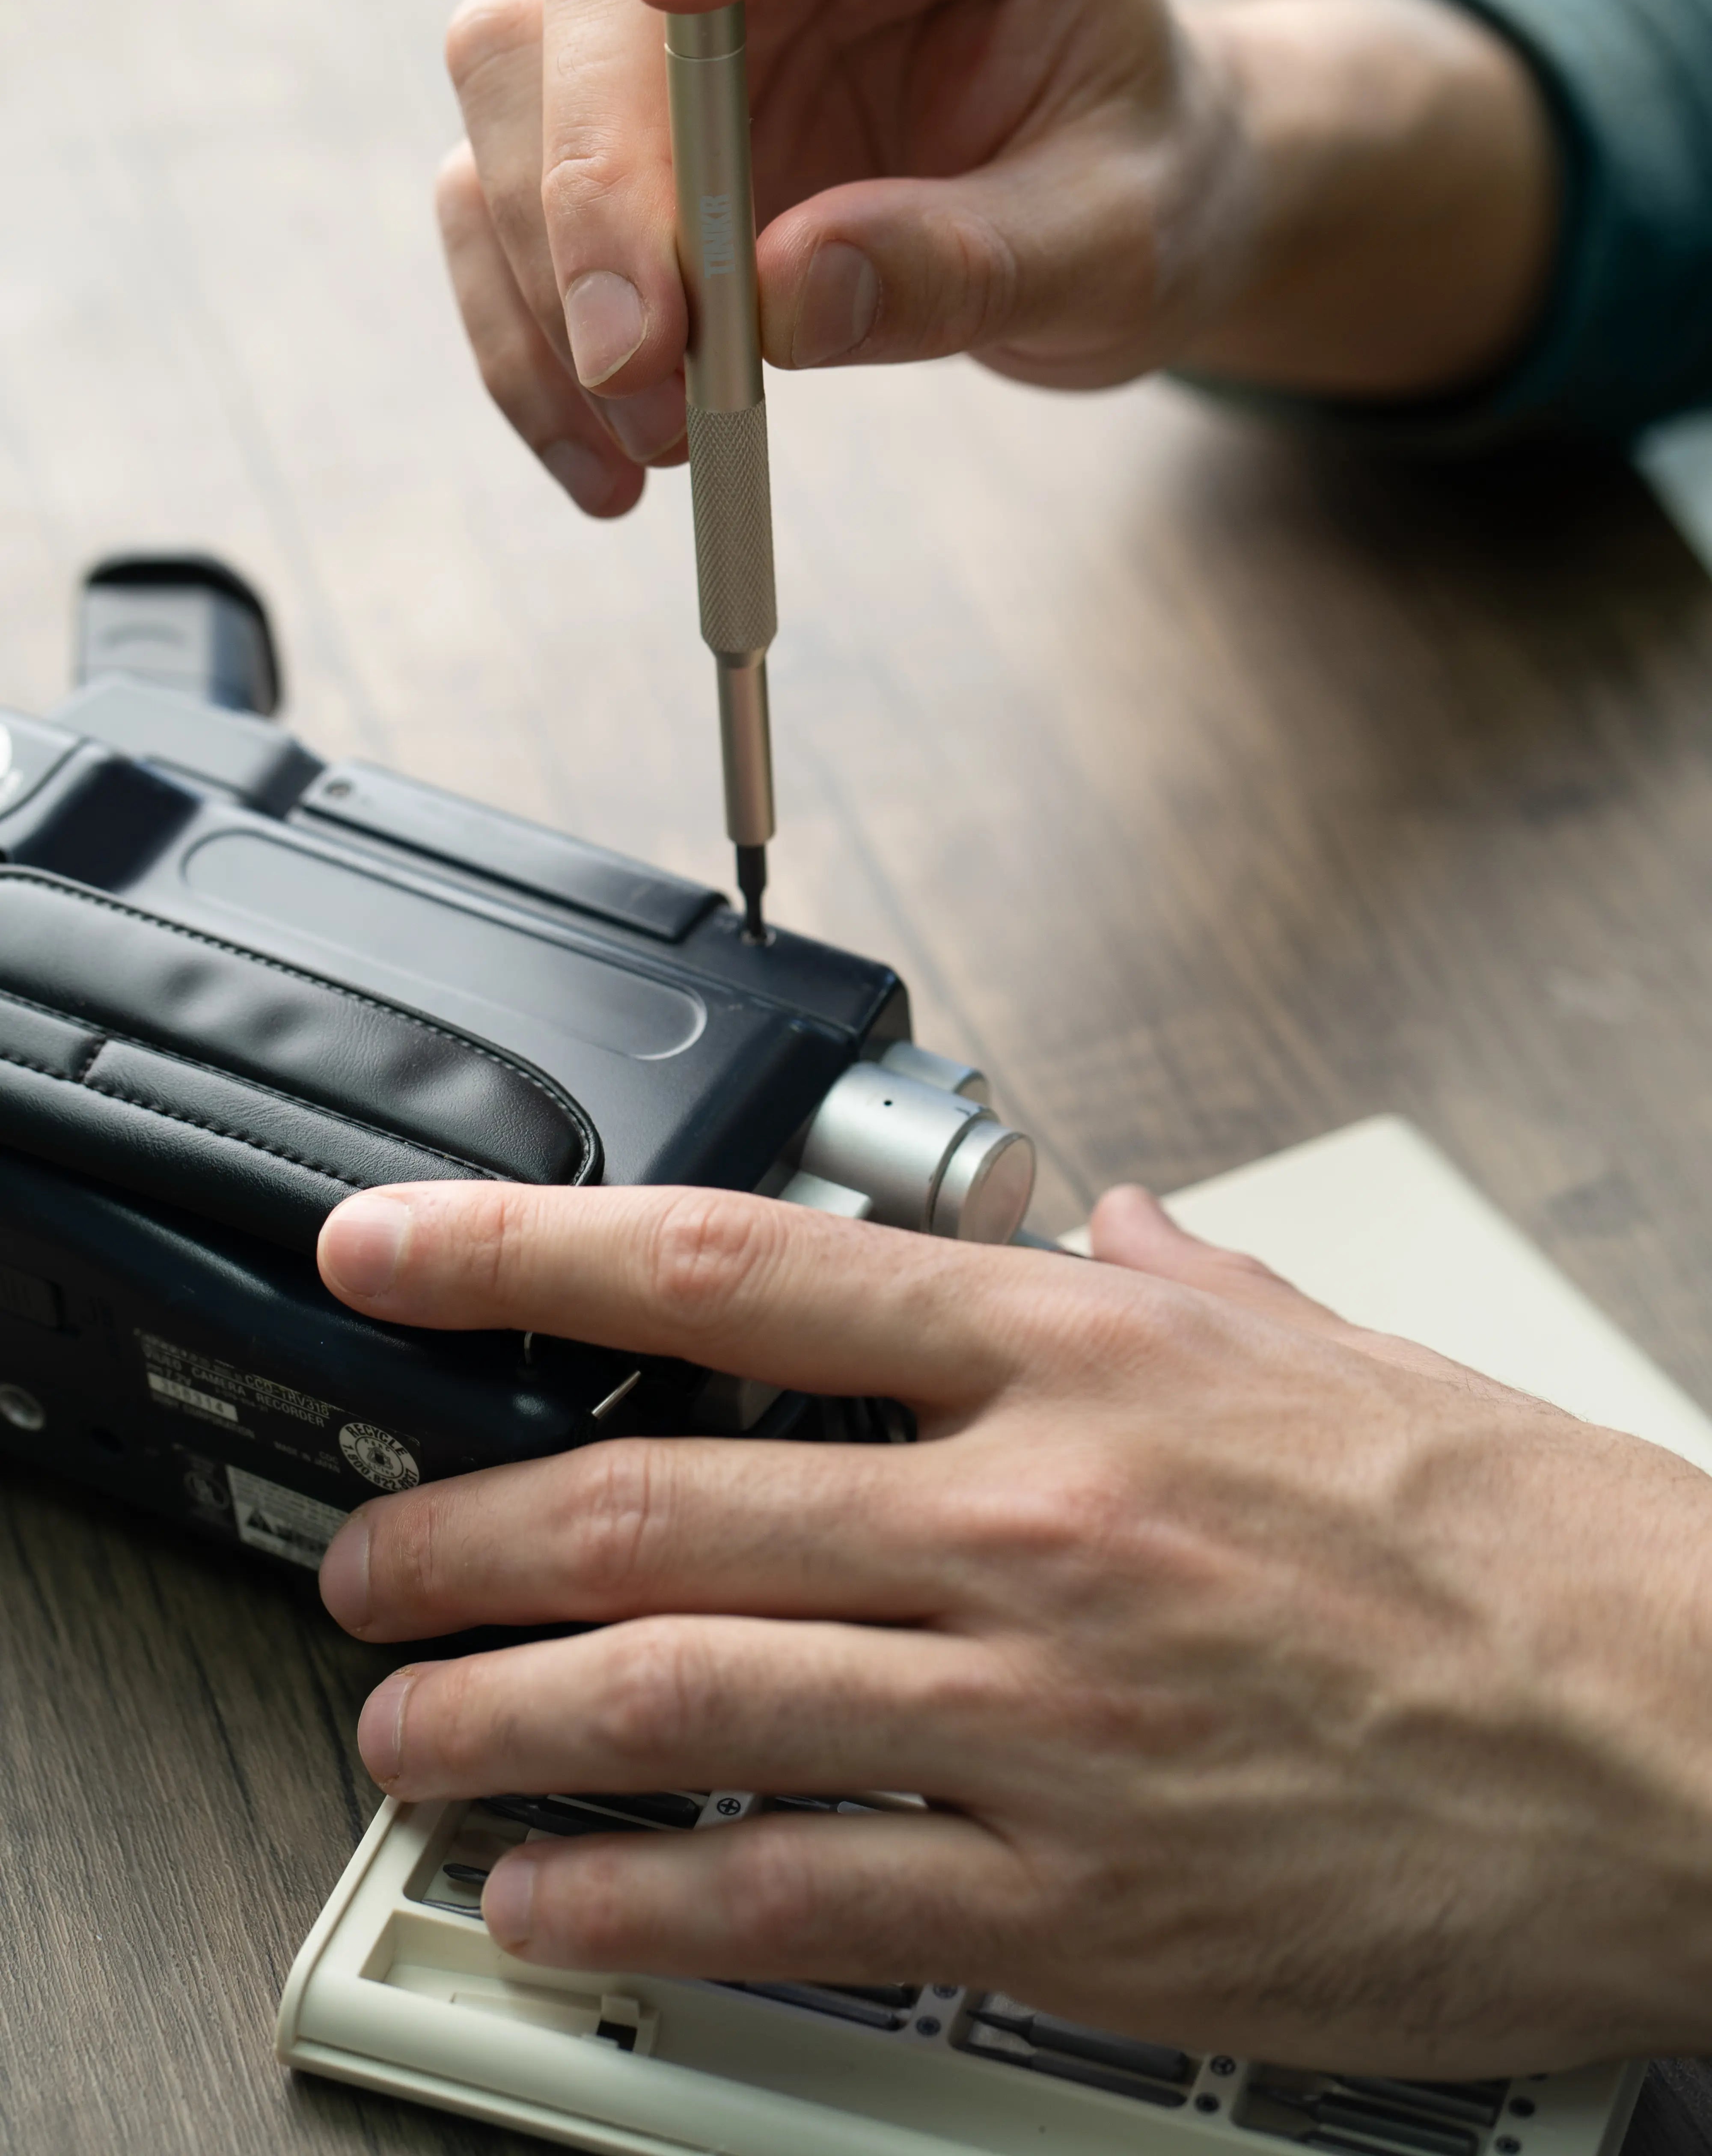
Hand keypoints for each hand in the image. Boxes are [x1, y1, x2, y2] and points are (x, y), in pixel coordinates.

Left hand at [317, 1177, 1711, 2073]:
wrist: (1691, 1739)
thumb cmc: (1523, 1542)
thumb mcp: (1336, 1351)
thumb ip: (1180, 1277)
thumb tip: (1104, 1213)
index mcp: (1085, 1361)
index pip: (734, 1274)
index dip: (525, 1252)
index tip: (395, 1251)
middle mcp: (1034, 1521)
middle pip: (658, 1503)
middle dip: (461, 1534)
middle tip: (367, 1560)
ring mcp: (1043, 1718)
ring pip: (685, 1698)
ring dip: (504, 1719)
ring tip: (407, 1731)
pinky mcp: (1079, 1903)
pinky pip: (798, 1896)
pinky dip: (643, 1898)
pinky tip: (558, 1897)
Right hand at [436, 0, 1239, 518]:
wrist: (1096, 213)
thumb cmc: (1126, 188)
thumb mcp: (1112, 245)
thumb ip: (970, 261)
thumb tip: (779, 299)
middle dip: (596, 181)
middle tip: (644, 368)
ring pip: (510, 75)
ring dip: (544, 279)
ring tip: (647, 441)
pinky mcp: (610, 106)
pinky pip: (497, 198)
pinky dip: (526, 338)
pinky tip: (601, 457)